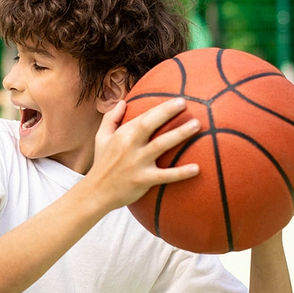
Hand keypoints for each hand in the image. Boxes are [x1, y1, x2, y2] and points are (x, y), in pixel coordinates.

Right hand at [86, 98, 200, 211]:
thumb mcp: (101, 137)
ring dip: (179, 134)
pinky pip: (165, 175)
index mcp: (122, 134)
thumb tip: (123, 102)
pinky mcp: (143, 180)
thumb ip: (110, 118)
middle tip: (186, 104)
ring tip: (196, 125)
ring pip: (161, 145)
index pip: (144, 117)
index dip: (161, 107)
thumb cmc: (102, 162)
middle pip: (150, 125)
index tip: (179, 100)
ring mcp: (137, 163)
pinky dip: (181, 172)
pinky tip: (197, 168)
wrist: (97, 192)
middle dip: (167, 112)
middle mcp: (130, 146)